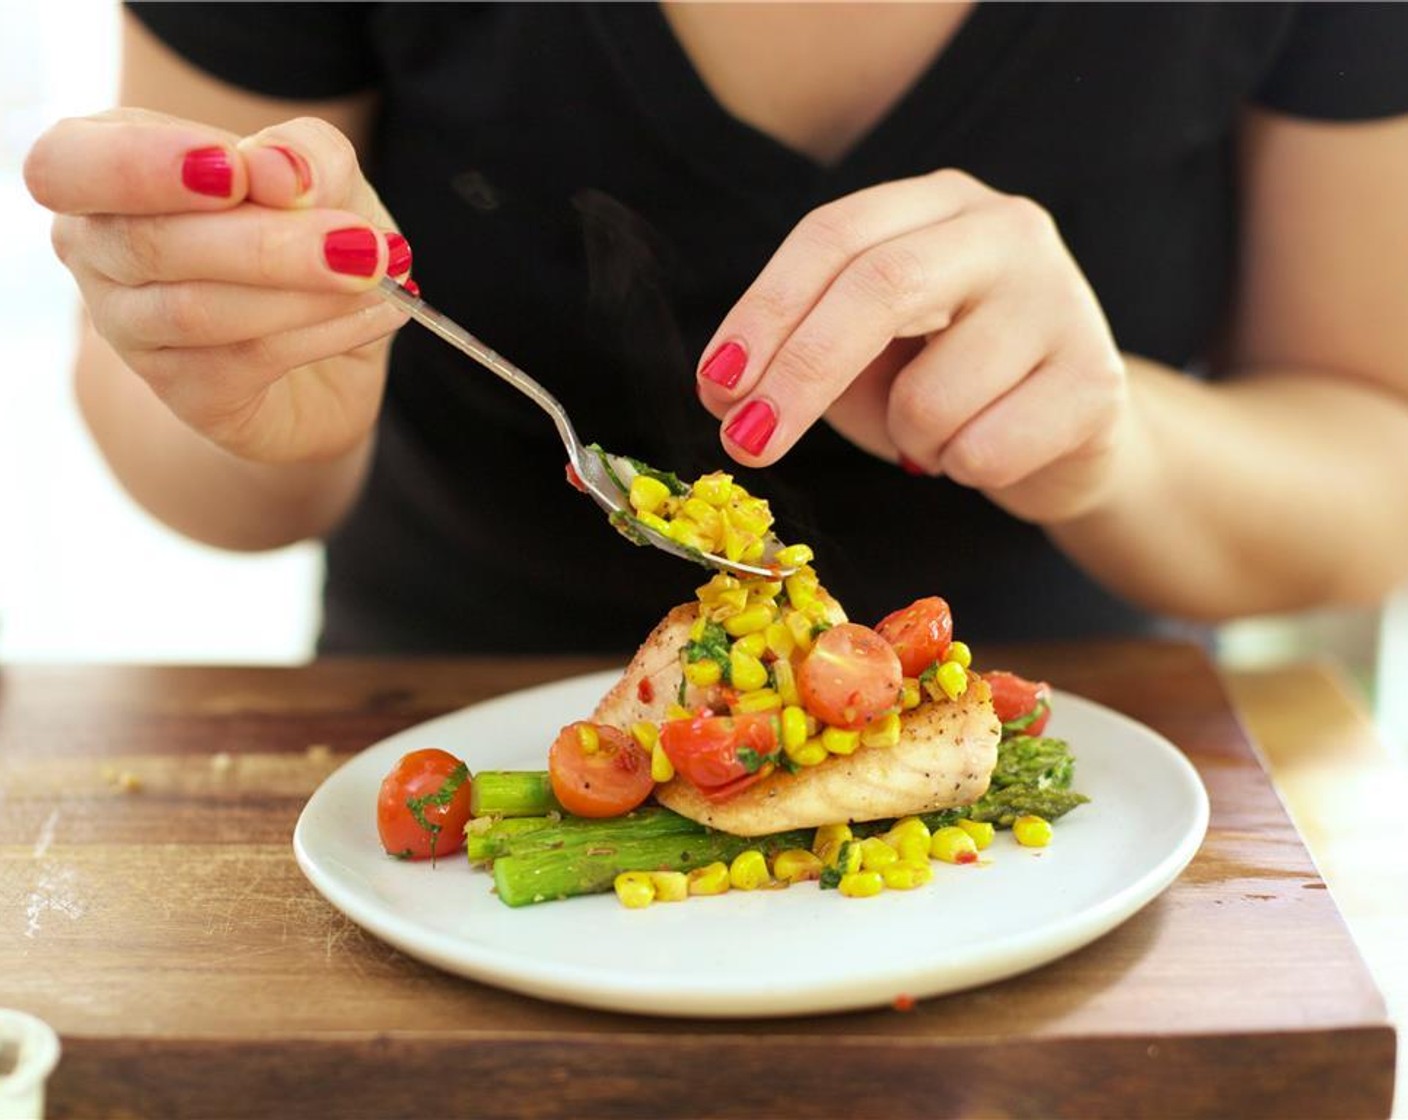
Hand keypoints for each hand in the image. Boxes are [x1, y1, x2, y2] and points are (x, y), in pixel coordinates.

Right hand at [24, 109, 410, 463]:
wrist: (329, 353)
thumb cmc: (306, 240)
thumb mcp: (322, 179)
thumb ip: (304, 155)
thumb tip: (280, 169)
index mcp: (101, 171)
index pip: (68, 164)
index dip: (142, 166)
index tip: (235, 170)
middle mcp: (97, 252)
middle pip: (151, 243)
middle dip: (266, 243)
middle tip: (361, 241)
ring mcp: (131, 331)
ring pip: (199, 311)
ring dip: (306, 293)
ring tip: (378, 274)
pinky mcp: (186, 392)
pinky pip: (249, 359)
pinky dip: (326, 332)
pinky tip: (378, 313)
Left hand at [695, 170, 1130, 523]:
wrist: (1074, 434)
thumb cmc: (951, 384)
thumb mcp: (867, 353)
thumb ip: (803, 351)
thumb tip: (727, 391)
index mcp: (936, 206)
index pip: (833, 237)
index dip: (764, 311)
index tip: (716, 384)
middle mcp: (1005, 231)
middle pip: (880, 287)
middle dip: (799, 374)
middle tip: (747, 443)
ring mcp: (1061, 300)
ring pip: (931, 395)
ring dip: (906, 439)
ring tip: (937, 434)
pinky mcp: (1096, 381)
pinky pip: (984, 450)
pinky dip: (961, 470)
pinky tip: (989, 449)